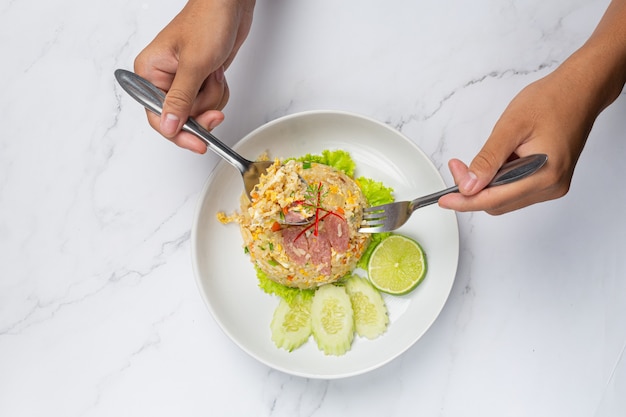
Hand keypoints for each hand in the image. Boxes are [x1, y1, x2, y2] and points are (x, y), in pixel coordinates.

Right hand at [134, 0, 255, 152]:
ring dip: (213, 96)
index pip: (157, 118)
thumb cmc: (208, 21)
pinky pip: (210, 103)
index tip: (199, 144)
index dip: (179, 134)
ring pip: (199, 112)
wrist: (230, 4)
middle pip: (182, 118)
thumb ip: (181, 99)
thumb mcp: (194, 64)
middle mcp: (162, 80)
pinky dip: (219, 92)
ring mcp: (182, 81)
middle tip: (212, 87)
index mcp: (148, 73)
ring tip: (214, 71)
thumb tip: (169, 126)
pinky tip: (218, 73)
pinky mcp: (199, 81)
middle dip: (203, 106)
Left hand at [438, 70, 590, 214]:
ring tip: (489, 156)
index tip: (444, 199)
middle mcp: (551, 187)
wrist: (578, 91)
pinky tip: (501, 161)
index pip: (493, 200)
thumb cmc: (551, 101)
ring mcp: (552, 186)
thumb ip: (487, 159)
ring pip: (505, 200)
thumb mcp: (510, 127)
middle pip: (497, 204)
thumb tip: (468, 186)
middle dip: (473, 190)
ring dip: (487, 185)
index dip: (465, 200)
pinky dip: (500, 181)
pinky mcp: (549, 181)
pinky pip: (515, 191)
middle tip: (458, 166)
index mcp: (544, 175)